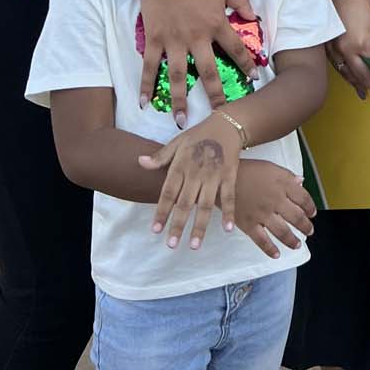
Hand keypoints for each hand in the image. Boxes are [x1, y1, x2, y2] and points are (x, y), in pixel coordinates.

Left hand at [138, 110, 240, 248]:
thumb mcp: (177, 142)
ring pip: (206, 205)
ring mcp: (214, 175)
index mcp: (181, 165)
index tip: (155, 230)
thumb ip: (160, 157)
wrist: (227, 123)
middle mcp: (196, 172)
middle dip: (178, 225)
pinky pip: (229, 196)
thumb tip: (139, 162)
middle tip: (171, 245)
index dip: (161, 212)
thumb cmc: (199, 134)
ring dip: (200, 226)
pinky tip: (228, 229)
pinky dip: (229, 212)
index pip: (168, 193)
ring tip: (194, 245)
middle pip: (185, 203)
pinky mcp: (230, 175)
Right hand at [139, 0, 256, 122]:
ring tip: (181, 121)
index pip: (235, 49)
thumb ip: (240, 1)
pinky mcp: (154, 39)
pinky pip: (149, 66)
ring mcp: (173, 41)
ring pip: (178, 76)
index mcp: (215, 23)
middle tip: (221, 115)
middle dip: (215, 95)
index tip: (252, 78)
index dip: (245, 64)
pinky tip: (144, 102)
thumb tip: (253, 18)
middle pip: (208, 72)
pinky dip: (145, 84)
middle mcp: (196, 37)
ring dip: (179, 100)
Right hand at [234, 160, 315, 258]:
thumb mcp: (270, 167)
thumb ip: (287, 176)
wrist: (224, 178)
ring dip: (292, 240)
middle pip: (296, 217)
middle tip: (309, 231)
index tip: (312, 213)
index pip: (303, 198)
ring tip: (297, 244)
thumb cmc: (248, 170)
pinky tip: (277, 254)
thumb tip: (301, 182)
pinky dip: (270, 250)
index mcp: (283, 184)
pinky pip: (262, 241)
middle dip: (305, 226)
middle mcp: (275, 200)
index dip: (310, 207)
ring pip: (282, 231)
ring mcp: (262, 214)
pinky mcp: (249, 225)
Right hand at [326, 0, 369, 104]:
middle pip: (359, 76)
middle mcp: (345, 49)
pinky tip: (349, 75)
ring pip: (345, 72)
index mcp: (360, 43)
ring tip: (363, 92)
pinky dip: (344, 71)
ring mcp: (333, 47)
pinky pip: (336, 63)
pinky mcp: (326, 43)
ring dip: (355, 83)